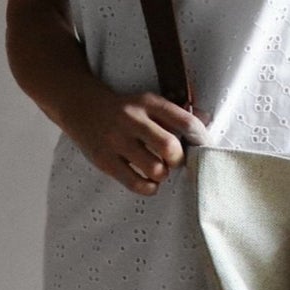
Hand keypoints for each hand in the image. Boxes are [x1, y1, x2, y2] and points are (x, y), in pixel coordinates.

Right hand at [62, 84, 207, 196]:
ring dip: (162, 174)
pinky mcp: (104, 160)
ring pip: (153, 168)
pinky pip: (134, 182)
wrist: (81, 107)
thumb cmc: (124, 109)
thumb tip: (208, 121)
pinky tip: (149, 182)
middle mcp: (132, 119)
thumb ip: (176, 113)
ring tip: (159, 170)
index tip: (203, 148)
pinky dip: (148, 187)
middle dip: (178, 159)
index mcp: (148, 103)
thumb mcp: (148, 103)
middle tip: (175, 161)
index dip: (200, 138)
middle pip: (169, 146)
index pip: (184, 120)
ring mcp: (116, 140)